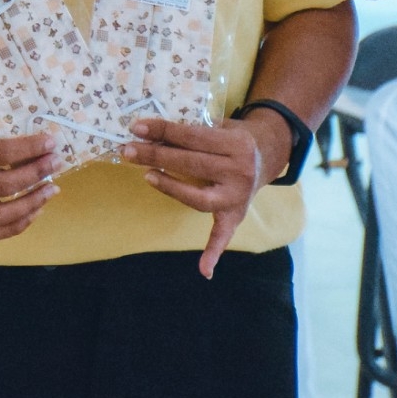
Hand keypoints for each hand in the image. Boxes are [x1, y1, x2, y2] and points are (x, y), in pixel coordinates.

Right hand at [0, 112, 61, 241]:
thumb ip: (4, 131)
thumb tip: (42, 142)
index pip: (1, 153)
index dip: (29, 149)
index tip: (50, 142)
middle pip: (4, 186)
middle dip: (36, 175)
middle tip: (55, 164)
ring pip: (2, 216)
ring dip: (33, 204)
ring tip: (51, 190)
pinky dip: (19, 225)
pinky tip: (35, 210)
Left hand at [123, 114, 290, 277]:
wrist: (267, 156)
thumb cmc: (232, 138)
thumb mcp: (219, 127)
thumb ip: (192, 131)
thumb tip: (150, 134)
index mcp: (236, 144)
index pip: (192, 137)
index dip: (163, 131)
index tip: (137, 127)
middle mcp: (240, 172)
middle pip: (191, 164)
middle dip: (156, 155)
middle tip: (129, 150)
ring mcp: (238, 197)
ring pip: (198, 196)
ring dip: (170, 187)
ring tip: (146, 175)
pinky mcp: (235, 215)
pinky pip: (223, 235)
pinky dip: (213, 252)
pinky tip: (204, 270)